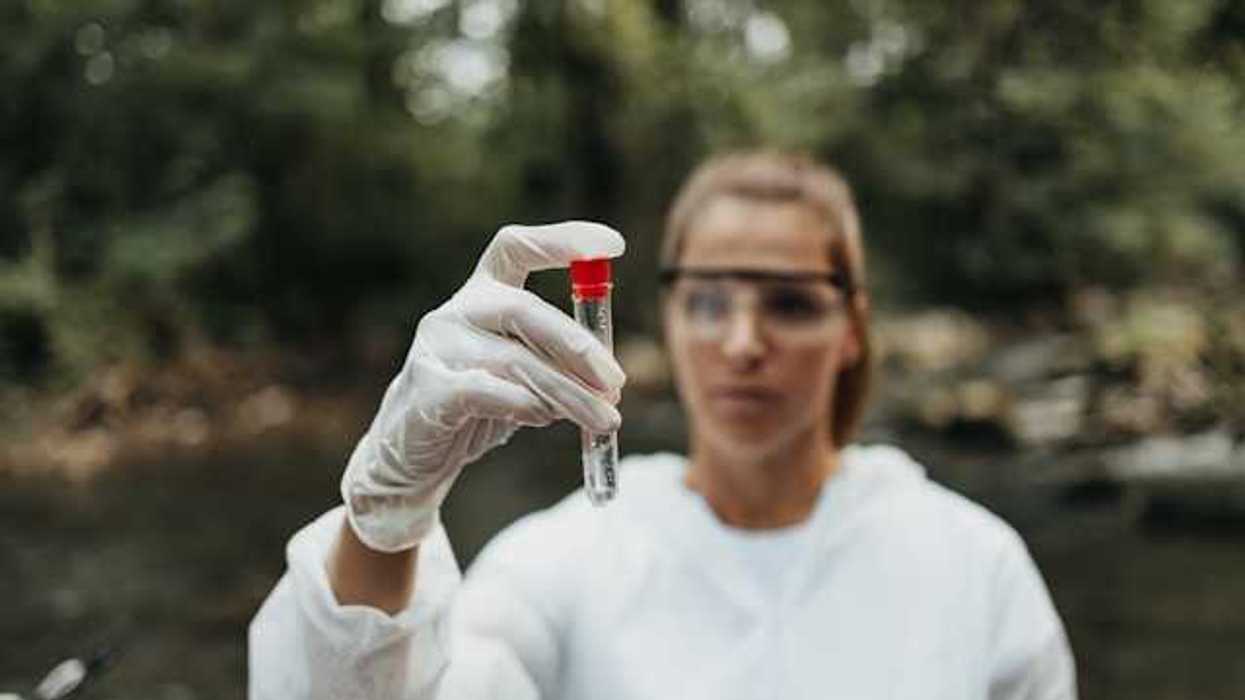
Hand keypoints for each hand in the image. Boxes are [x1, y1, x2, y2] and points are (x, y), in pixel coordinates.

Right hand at [341, 222, 626, 551]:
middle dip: (577, 346)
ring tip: (601, 419)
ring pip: (514, 360)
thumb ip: (559, 363)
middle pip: (523, 309)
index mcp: (484, 292)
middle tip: (615, 381)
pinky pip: (483, 391)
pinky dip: (522, 404)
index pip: (518, 247)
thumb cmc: (477, 404)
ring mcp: (437, 346)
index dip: (564, 240)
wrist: (411, 453)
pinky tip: (545, 418)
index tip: (612, 245)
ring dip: (566, 393)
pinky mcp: (426, 388)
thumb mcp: (526, 373)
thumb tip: (610, 378)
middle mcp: (458, 309)